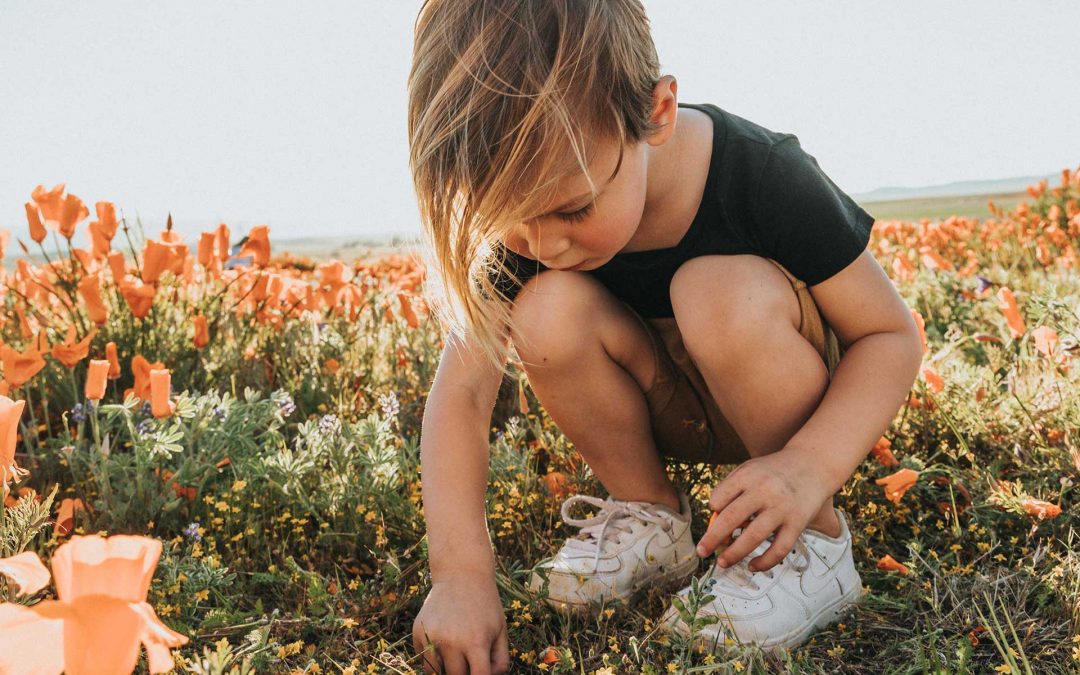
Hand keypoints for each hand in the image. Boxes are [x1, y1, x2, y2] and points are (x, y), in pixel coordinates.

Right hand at [412, 570, 509, 674]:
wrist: (461, 575)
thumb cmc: (485, 606)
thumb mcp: (500, 630)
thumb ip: (500, 660)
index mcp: (476, 641)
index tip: (478, 672)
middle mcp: (452, 641)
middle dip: (464, 671)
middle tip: (469, 655)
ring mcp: (432, 636)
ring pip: (435, 673)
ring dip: (445, 668)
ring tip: (455, 650)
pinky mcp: (418, 631)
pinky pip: (423, 659)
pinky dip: (432, 658)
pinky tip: (442, 639)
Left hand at [695, 448, 832, 572]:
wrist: (813, 464)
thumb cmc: (773, 470)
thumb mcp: (750, 468)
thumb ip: (731, 488)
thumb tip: (714, 518)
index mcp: (748, 475)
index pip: (719, 497)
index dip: (713, 509)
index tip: (714, 515)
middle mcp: (764, 491)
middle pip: (731, 518)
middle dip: (712, 538)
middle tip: (701, 551)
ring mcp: (782, 508)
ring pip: (753, 537)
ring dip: (734, 554)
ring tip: (722, 563)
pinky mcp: (797, 523)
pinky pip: (779, 548)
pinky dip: (764, 562)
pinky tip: (752, 566)